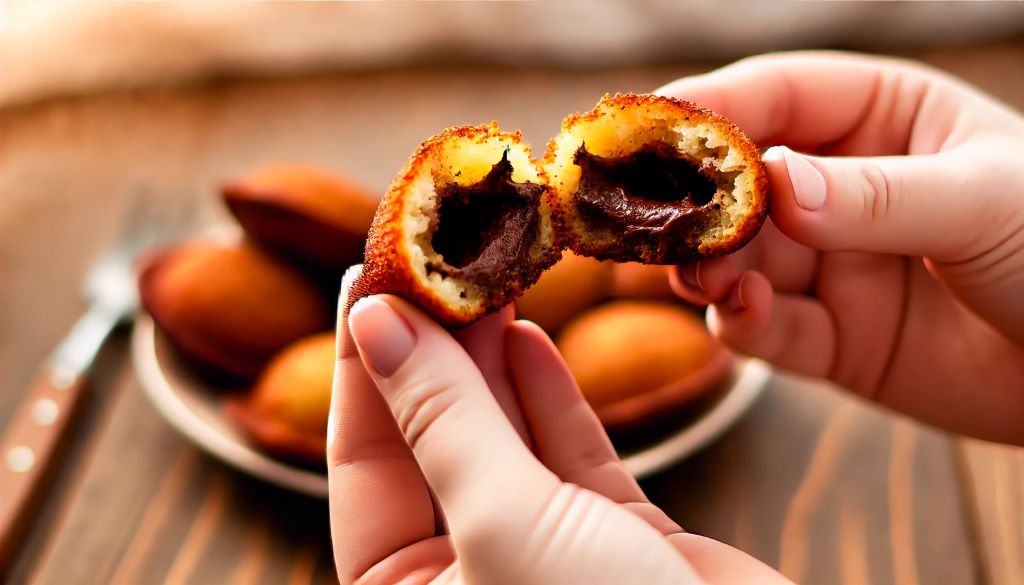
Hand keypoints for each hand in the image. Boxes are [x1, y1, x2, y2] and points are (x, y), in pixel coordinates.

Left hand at [327, 267, 790, 583]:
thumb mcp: (503, 520)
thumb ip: (442, 418)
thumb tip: (377, 324)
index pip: (362, 462)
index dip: (362, 366)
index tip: (372, 276)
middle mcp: (468, 576)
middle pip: (431, 439)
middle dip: (434, 348)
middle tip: (438, 256)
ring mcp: (544, 554)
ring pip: (502, 436)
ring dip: (490, 357)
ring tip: (486, 273)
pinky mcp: (616, 537)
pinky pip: (567, 451)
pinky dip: (548, 392)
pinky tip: (528, 335)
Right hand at [659, 52, 1023, 443]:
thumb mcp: (984, 202)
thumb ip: (877, 196)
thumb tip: (777, 186)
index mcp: (884, 119)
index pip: (780, 98)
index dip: (713, 109)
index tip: (651, 127)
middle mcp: (845, 189)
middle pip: (741, 184)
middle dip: (696, 201)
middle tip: (656, 219)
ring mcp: (832, 266)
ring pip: (741, 258)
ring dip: (710, 265)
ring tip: (703, 274)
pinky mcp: (831, 339)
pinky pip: (768, 329)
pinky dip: (743, 324)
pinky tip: (742, 315)